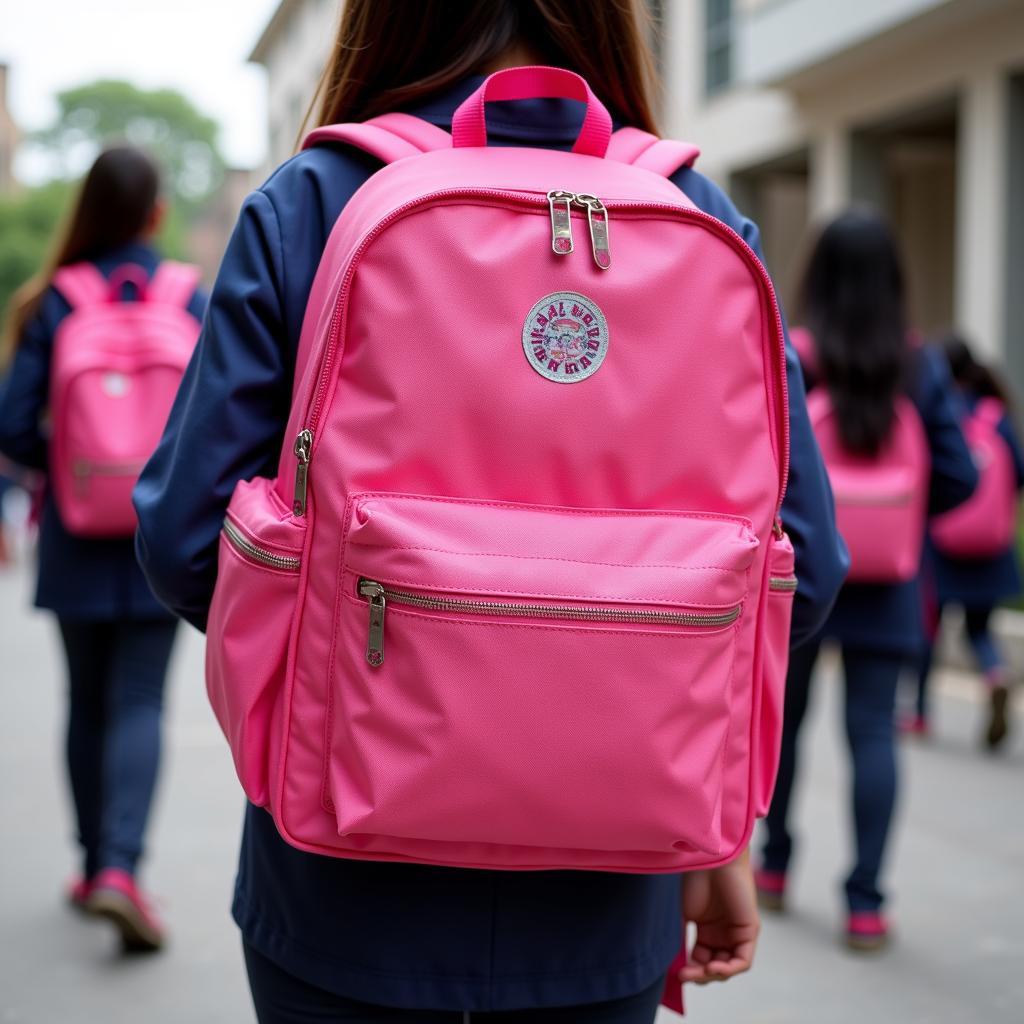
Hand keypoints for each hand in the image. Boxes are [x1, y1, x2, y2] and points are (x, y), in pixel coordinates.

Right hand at [680, 845, 759, 984]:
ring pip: (729, 967)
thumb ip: (682, 939)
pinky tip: (714, 967)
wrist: (709, 859)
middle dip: (702, 976)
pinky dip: (730, 969)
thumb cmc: (695, 879)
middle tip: (686, 975)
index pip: (702, 961)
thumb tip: (674, 967)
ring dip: (715, 975)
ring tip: (701, 972)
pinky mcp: (750, 929)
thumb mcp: (685, 915)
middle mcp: (724, 934)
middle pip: (716, 967)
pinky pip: (743, 960)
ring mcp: (737, 932)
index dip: (692, 971)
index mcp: (708, 931)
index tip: (678, 974)